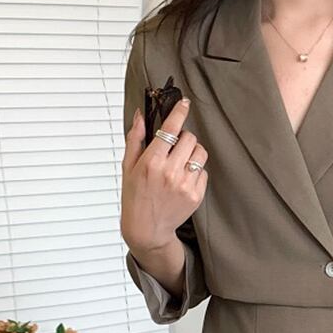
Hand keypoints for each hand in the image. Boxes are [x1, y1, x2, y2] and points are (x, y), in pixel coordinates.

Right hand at [120, 97, 208, 251]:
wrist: (147, 229)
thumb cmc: (135, 197)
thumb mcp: (128, 166)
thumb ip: (135, 138)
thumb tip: (141, 114)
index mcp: (151, 162)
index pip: (171, 129)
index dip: (179, 112)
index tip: (184, 103)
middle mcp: (170, 172)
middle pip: (190, 138)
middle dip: (184, 138)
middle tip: (175, 146)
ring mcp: (185, 184)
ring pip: (200, 153)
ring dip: (193, 152)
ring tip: (181, 161)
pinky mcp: (196, 195)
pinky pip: (203, 172)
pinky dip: (195, 171)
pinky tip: (182, 179)